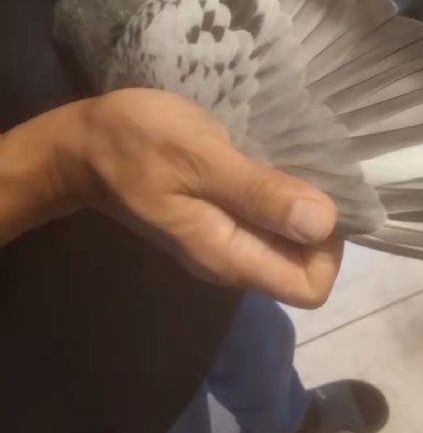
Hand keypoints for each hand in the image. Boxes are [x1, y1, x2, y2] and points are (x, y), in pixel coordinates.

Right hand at [57, 90, 342, 307]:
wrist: (82, 146)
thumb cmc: (136, 146)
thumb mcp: (199, 159)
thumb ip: (259, 193)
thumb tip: (323, 222)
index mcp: (229, 255)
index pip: (309, 287)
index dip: (329, 248)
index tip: (322, 197)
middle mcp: (232, 259)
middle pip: (304, 266)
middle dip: (320, 225)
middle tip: (309, 169)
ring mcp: (224, 240)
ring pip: (288, 242)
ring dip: (301, 206)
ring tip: (291, 160)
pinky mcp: (219, 218)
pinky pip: (267, 220)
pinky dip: (280, 196)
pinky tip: (272, 160)